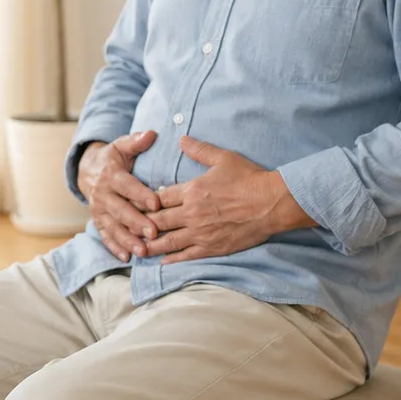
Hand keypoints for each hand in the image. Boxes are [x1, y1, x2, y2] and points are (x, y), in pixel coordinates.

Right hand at [76, 132, 160, 261]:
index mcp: (111, 175)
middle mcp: (102, 194)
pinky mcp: (98, 221)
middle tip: (153, 232)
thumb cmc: (113, 158)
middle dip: (136, 222)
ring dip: (127, 240)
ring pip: (113, 227)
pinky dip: (114, 247)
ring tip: (142, 251)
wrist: (88, 169)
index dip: (140, 194)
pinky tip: (126, 257)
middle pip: (120, 210)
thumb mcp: (122, 145)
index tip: (156, 203)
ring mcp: (99, 210)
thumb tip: (152, 133)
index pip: (127, 186)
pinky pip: (105, 236)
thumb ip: (136, 141)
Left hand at [142, 136, 310, 263]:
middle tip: (128, 228)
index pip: (159, 198)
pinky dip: (172, 259)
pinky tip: (162, 261)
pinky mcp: (212, 247)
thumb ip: (200, 149)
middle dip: (142, 225)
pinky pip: (187, 255)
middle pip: (159, 221)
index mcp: (192, 191)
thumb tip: (182, 138)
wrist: (272, 203)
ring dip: (151, 245)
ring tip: (138, 248)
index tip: (134, 204)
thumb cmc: (249, 178)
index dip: (145, 202)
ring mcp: (201, 233)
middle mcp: (192, 214)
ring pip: (168, 242)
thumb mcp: (223, 158)